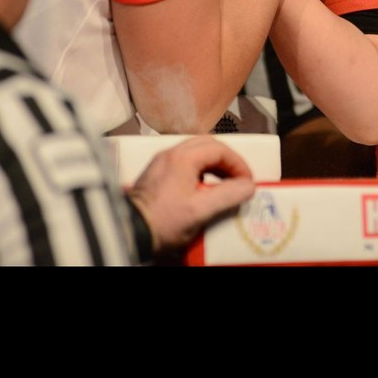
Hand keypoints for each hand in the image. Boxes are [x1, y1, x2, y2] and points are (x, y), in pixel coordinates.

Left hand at [127, 136, 254, 254]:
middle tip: (238, 178)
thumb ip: (227, 196)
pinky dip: (199, 169)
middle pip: (207, 145)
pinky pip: (183, 162)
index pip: (219, 149)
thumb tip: (248, 186)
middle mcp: (170, 154)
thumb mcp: (200, 211)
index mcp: (183, 158)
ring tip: (224, 183)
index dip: (237, 164)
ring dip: (213, 164)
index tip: (247, 181)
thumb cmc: (162, 222)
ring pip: (194, 152)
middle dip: (226, 160)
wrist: (129, 232)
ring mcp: (161, 163)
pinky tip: (202, 188)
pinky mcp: (155, 174)